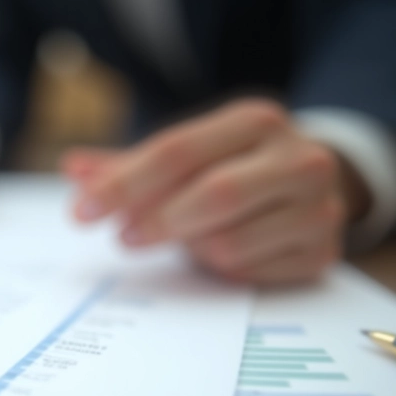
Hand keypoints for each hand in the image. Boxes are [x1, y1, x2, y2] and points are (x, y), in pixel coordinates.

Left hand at [63, 98, 370, 283]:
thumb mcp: (188, 155)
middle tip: (123, 238)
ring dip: (193, 249)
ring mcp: (318, 206)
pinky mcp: (323, 252)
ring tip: (187, 240)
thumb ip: (130, 164)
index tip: (82, 211)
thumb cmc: (234, 167)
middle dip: (157, 220)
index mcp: (256, 120)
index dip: (124, 183)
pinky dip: (224, 271)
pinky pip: (251, 274)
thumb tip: (72, 168)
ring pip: (230, 242)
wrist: (311, 184)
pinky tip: (221, 255)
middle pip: (213, 193)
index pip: (177, 151)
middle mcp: (298, 157)